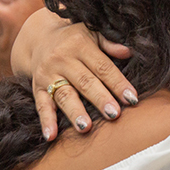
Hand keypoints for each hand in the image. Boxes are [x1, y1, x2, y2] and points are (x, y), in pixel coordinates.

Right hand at [11, 8, 133, 140]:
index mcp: (79, 45)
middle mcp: (62, 59)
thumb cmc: (74, 39)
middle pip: (85, 82)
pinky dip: (46, 121)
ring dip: (75, 112)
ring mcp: (48, 74)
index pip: (102, 67)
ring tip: (86, 127)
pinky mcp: (37, 87)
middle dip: (100, 98)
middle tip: (114, 114)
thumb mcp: (91, 33)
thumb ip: (109, 43)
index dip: (118, 83)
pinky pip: (42, 105)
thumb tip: (127, 51)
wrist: (38, 38)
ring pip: (64, 95)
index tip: (132, 99)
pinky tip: (51, 136)